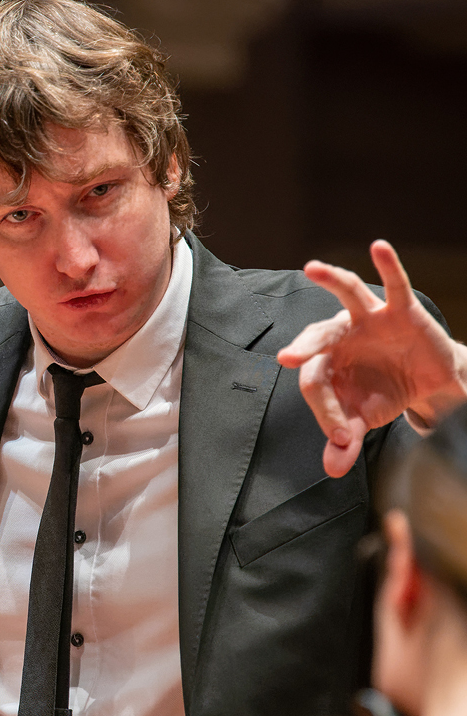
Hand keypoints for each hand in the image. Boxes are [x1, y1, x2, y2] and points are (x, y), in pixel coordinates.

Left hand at [278, 240, 466, 477]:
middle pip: (318, 338)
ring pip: (347, 296)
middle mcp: (340, 335)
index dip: (328, 410)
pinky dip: (388, 265)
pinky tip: (379, 247)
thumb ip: (345, 440)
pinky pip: (394, 284)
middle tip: (288, 358)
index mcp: (325, 362)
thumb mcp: (365, 418)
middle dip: (304, 347)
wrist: (427, 382)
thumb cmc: (383, 393)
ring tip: (312, 267)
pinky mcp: (401, 310)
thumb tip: (332, 469)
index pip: (316, 382)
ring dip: (330, 279)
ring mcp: (368, 319)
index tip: (344, 437)